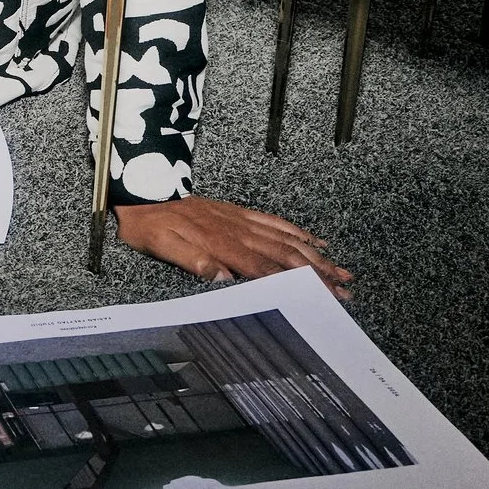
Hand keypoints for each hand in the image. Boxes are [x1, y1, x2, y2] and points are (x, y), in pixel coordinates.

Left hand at [114, 196, 353, 300]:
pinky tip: (316, 241)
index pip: (265, 269)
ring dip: (316, 257)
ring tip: (342, 272)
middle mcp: (237, 231)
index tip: (320, 297)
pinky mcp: (239, 212)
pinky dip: (297, 232)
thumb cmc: (148, 225)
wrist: (144, 191)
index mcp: (221, 244)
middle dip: (317, 276)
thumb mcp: (158, 245)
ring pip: (286, 240)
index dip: (294, 285)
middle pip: (285, 256)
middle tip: (344, 292)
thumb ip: (189, 260)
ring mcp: (241, 220)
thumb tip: (220, 276)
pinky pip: (274, 222)